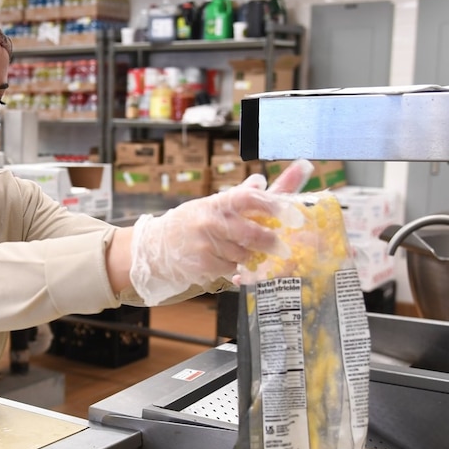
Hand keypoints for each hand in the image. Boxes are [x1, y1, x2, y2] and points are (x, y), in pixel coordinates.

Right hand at [128, 160, 312, 304]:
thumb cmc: (190, 223)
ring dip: (249, 256)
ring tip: (237, 251)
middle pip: (252, 233)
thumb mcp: (212, 205)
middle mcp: (211, 221)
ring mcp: (206, 244)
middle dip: (271, 242)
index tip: (294, 215)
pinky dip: (233, 267)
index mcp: (217, 202)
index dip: (273, 205)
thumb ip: (241, 195)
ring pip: (244, 255)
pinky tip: (223, 261)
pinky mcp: (202, 264)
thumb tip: (263, 180)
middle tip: (284, 248)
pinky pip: (231, 268)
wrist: (155, 247)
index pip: (249, 198)